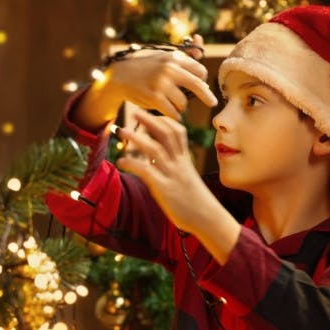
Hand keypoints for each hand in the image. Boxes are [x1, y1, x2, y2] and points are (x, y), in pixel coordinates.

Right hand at [101, 44, 215, 118]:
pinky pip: (173, 112)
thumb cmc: (145, 66)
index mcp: (174, 58)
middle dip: (207, 96)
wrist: (119, 75)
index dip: (201, 80)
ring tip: (171, 103)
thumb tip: (199, 38)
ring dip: (180, 106)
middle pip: (198, 85)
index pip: (200, 71)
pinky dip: (173, 115)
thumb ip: (184, 52)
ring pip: (183, 102)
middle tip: (213, 103)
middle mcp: (169, 69)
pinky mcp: (154, 97)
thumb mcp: (164, 55)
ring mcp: (161, 84)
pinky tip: (170, 112)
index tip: (199, 85)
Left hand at [115, 110, 222, 233]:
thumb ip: (172, 166)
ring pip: (155, 149)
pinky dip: (133, 163)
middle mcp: (179, 163)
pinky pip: (147, 171)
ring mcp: (172, 175)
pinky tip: (121, 161)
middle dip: (150, 120)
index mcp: (185, 159)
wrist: (208, 218)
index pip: (177, 131)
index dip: (164, 120)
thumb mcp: (185, 178)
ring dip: (137, 138)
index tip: (151, 115)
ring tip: (122, 131)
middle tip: (134, 111)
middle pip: (166, 134)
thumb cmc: (195, 200)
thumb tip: (154, 160)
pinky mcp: (164, 189)